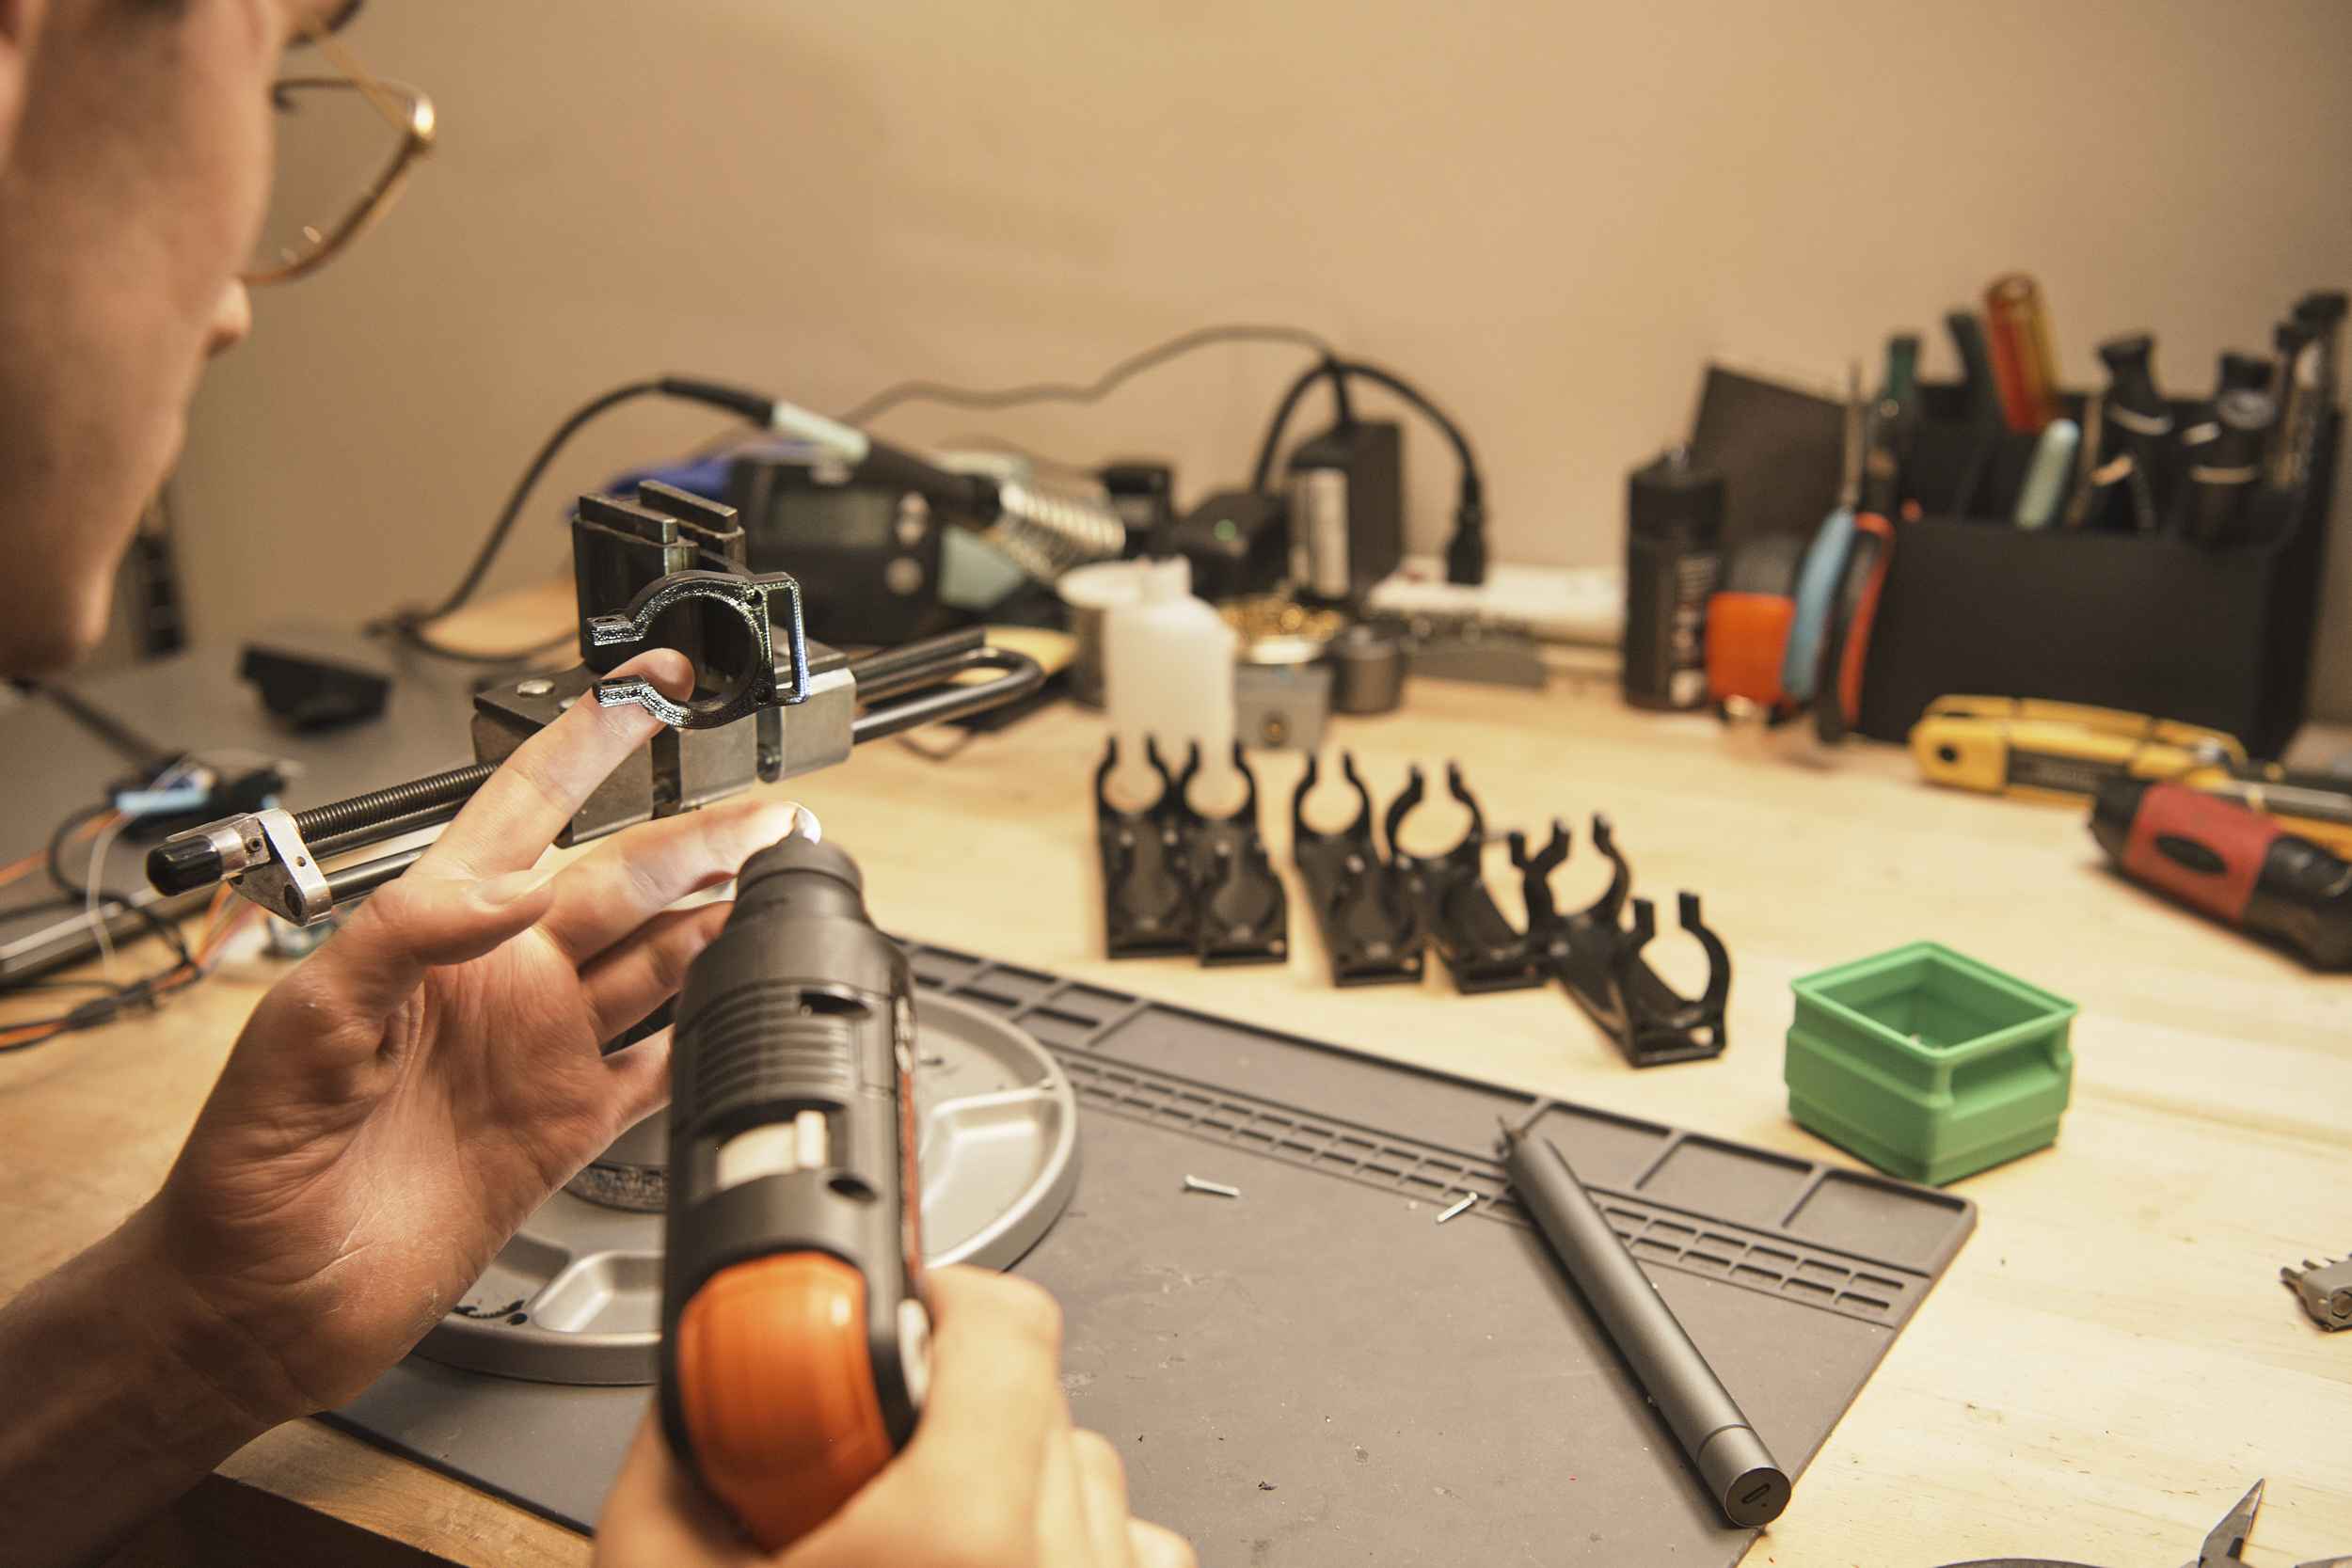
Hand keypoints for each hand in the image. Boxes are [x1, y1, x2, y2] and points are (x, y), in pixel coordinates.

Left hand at [137, 650, 804, 1420]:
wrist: (259, 1299)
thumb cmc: (248, 1159)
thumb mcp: (306, 1019)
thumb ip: (407, 933)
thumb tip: (515, 889)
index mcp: (436, 931)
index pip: (526, 807)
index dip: (589, 742)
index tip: (646, 687)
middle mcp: (501, 980)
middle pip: (624, 884)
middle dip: (700, 840)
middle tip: (771, 814)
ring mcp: (539, 1051)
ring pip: (657, 963)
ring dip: (719, 923)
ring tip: (781, 884)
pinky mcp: (566, 1129)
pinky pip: (658, 1067)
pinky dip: (710, 1036)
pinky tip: (746, 1005)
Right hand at [597, 1267, 1195, 1567]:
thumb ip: (691, 1457)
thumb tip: (708, 1378)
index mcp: (962, 1548)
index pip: (1009, 1326)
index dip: (935, 1301)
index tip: (892, 1316)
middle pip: (1046, 1402)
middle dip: (949, 1411)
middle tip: (863, 1466)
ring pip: (1094, 1482)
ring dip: (1010, 1486)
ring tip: (914, 1560)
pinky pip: (1128, 1561)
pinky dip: (1063, 1560)